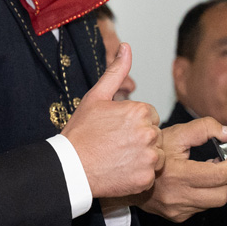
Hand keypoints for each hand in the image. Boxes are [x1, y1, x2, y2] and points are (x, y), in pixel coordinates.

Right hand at [61, 43, 161, 197]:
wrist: (70, 168)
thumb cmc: (81, 133)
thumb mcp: (96, 97)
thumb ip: (116, 71)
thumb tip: (126, 47)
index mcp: (140, 111)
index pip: (150, 116)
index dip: (132, 123)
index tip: (116, 130)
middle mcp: (148, 133)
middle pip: (154, 135)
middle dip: (139, 140)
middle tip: (115, 145)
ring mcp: (149, 157)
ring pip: (156, 155)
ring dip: (142, 157)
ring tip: (118, 158)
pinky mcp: (146, 179)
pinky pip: (150, 175)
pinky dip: (138, 175)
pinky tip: (120, 171)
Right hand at [132, 117, 226, 221]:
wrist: (127, 174)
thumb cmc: (151, 154)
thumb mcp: (176, 134)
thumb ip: (205, 129)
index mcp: (179, 175)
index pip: (219, 176)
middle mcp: (178, 196)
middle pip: (222, 196)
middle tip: (224, 166)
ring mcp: (178, 209)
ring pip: (212, 203)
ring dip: (215, 188)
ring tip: (206, 172)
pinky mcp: (177, 216)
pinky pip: (200, 208)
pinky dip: (203, 195)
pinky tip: (194, 183)